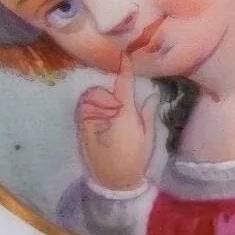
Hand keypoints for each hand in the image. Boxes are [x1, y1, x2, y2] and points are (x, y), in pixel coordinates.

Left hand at [75, 54, 160, 192]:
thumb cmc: (135, 159)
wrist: (113, 180)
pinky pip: (84, 110)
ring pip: (92, 99)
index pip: (124, 84)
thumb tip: (152, 95)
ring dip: (100, 104)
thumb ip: (148, 113)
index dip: (125, 68)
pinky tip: (98, 127)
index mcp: (125, 114)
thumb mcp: (147, 137)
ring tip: (107, 123)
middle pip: (106, 92)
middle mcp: (105, 113)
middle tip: (120, 113)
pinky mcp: (81, 128)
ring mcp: (90, 120)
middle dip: (111, 97)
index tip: (124, 54)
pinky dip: (90, 111)